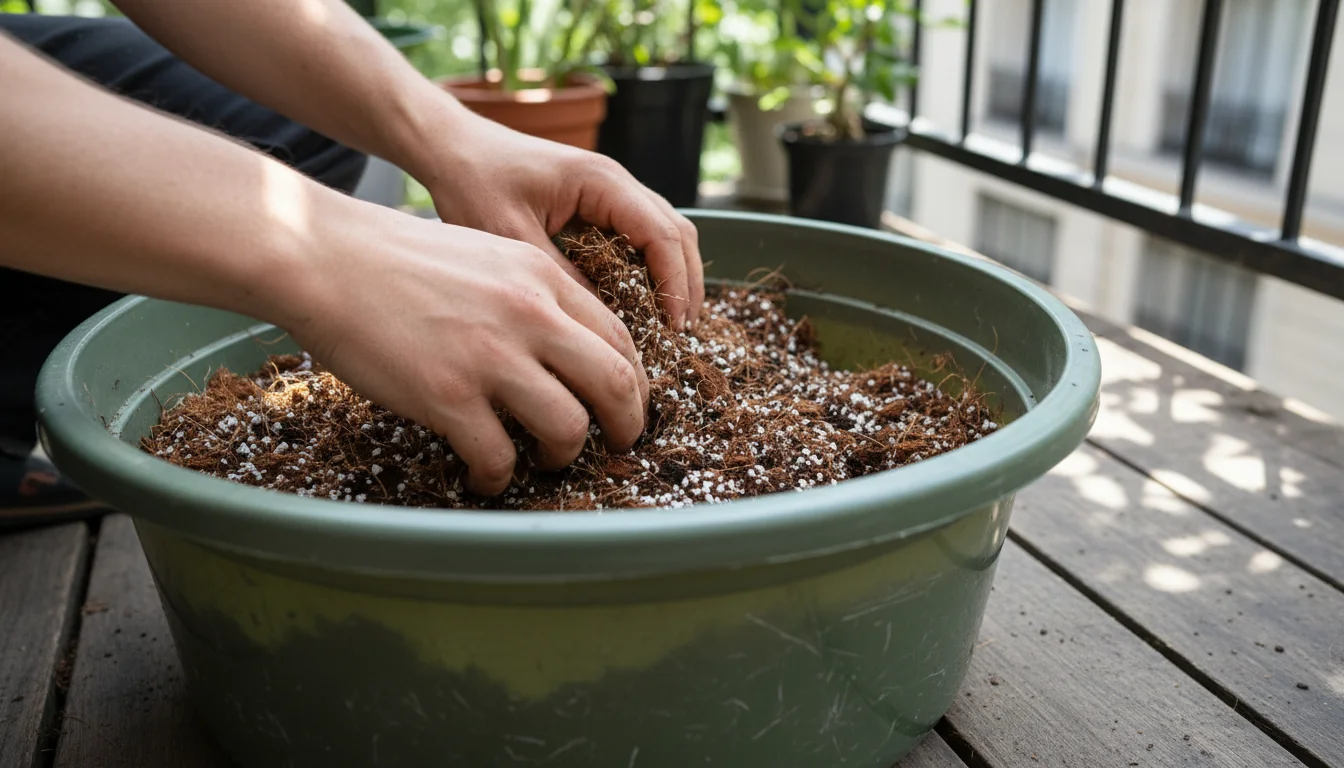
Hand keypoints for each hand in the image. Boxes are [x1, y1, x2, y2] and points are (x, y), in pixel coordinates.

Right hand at [289, 209, 649, 495]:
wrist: (324, 256)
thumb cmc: (397, 258)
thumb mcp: (487, 256)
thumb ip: (532, 295)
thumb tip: (564, 348)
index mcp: (542, 278)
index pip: (620, 336)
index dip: (634, 381)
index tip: (626, 404)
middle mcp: (529, 315)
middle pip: (615, 383)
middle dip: (627, 425)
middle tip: (616, 444)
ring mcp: (490, 357)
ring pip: (568, 427)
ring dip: (566, 454)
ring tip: (546, 461)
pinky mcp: (447, 395)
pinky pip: (498, 456)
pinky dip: (499, 476)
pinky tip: (485, 474)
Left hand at [412, 109, 704, 329]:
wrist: (451, 147)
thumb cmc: (474, 183)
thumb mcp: (512, 237)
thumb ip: (560, 276)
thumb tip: (602, 322)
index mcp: (601, 181)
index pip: (662, 234)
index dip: (675, 282)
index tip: (674, 326)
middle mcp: (616, 180)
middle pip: (677, 231)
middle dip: (686, 281)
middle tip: (682, 331)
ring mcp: (610, 188)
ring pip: (666, 230)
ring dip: (674, 273)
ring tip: (671, 321)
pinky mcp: (598, 200)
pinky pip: (641, 232)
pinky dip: (652, 265)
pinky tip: (642, 299)